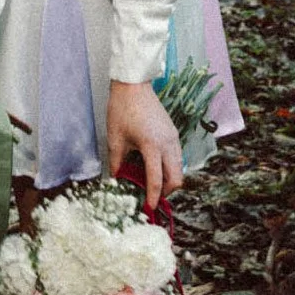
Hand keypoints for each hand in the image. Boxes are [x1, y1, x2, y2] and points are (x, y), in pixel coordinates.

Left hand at [106, 81, 183, 209]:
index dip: (153, 197)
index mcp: (152, 146)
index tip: (149, 209)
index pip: (156, 180)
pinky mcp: (173, 133)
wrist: (133, 85)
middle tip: (151, 196)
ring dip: (169, 179)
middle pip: (176, 179)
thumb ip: (117, 162)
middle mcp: (167, 143)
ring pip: (179, 168)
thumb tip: (116, 181)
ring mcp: (173, 138)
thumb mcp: (115, 138)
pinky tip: (154, 165)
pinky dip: (169, 167)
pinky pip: (177, 157)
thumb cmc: (122, 108)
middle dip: (165, 192)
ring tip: (151, 182)